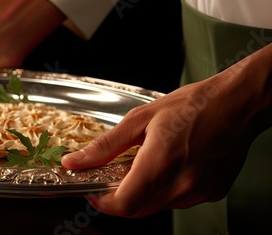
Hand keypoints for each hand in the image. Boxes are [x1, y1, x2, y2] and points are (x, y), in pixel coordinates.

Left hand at [62, 46, 271, 217]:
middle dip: (117, 197)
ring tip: (139, 167)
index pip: (124, 203)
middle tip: (108, 177)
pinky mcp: (210, 193)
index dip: (101, 202)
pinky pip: (176, 201)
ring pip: (155, 207)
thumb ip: (105, 146)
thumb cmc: (194, 105)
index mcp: (162, 161)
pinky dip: (162, 191)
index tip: (91, 190)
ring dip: (139, 193)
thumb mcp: (141, 119)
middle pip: (136, 210)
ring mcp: (199, 192)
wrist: (238, 104)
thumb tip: (76, 161)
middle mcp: (182, 183)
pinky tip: (164, 168)